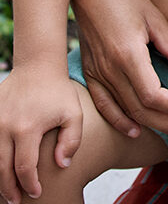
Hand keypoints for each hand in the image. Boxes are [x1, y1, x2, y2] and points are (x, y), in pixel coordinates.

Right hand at [0, 65, 81, 203]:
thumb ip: (71, 141)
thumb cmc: (58, 91)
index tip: (37, 192)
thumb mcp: (73, 113)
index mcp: (28, 128)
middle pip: (3, 169)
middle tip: (17, 202)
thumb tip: (61, 165)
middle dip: (10, 189)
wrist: (38, 66)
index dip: (30, 184)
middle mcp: (7, 126)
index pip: (25, 167)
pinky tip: (2, 169)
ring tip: (7, 192)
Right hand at [72, 0, 167, 138]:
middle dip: (166, 122)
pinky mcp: (89, 70)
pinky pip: (102, 104)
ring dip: (148, 125)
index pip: (152, 95)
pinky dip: (118, 119)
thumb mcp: (154, 16)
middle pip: (139, 109)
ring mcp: (97, 71)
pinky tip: (132, 129)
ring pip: (123, 110)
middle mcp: (110, 68)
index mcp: (128, 54)